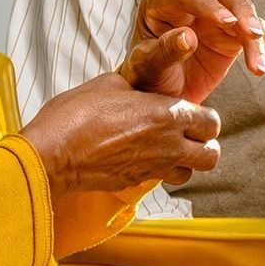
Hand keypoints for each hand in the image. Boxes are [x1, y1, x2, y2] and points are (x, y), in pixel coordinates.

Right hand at [20, 46, 221, 200]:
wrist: (52, 153)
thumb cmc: (77, 114)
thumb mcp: (111, 83)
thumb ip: (138, 86)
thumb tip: (143, 86)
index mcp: (167, 114)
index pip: (211, 122)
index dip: (204, 118)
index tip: (190, 113)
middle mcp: (168, 144)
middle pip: (212, 153)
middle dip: (204, 143)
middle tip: (187, 134)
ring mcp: (154, 167)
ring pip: (191, 172)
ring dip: (186, 161)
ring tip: (168, 149)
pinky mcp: (136, 182)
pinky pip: (162, 179)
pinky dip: (160, 172)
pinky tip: (143, 158)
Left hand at [133, 0, 264, 104]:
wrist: (159, 97)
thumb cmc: (146, 78)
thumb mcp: (147, 68)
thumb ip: (164, 52)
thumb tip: (188, 36)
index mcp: (161, 2)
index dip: (208, 4)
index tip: (228, 22)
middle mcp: (190, 2)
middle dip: (241, 8)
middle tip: (252, 33)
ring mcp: (213, 16)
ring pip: (243, 11)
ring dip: (256, 35)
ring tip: (260, 66)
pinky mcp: (231, 34)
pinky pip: (253, 31)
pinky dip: (263, 45)